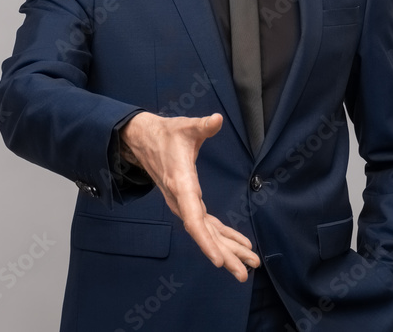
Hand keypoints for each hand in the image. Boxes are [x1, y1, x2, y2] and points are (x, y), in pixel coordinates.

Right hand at [120, 112, 259, 281]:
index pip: (194, 219)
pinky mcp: (189, 202)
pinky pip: (207, 225)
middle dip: (224, 254)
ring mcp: (185, 204)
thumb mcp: (184, 127)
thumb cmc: (166, 134)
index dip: (207, 241)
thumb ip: (201, 126)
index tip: (219, 261)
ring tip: (249, 265)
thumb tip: (216, 119)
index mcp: (181, 185)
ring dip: (227, 249)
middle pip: (204, 233)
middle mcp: (182, 201)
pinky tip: (240, 246)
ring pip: (207, 232)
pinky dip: (223, 236)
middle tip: (245, 273)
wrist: (143, 140)